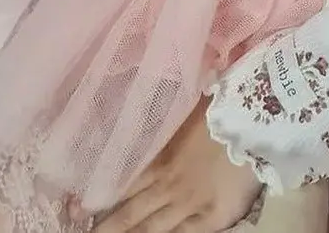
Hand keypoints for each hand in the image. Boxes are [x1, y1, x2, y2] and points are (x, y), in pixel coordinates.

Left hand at [92, 100, 261, 232]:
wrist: (251, 122)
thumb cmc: (220, 108)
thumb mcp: (184, 113)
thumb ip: (165, 130)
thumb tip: (144, 114)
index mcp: (161, 158)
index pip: (123, 185)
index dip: (100, 199)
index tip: (77, 209)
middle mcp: (169, 185)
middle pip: (131, 213)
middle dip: (107, 227)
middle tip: (84, 232)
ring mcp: (189, 205)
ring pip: (152, 229)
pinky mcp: (212, 219)